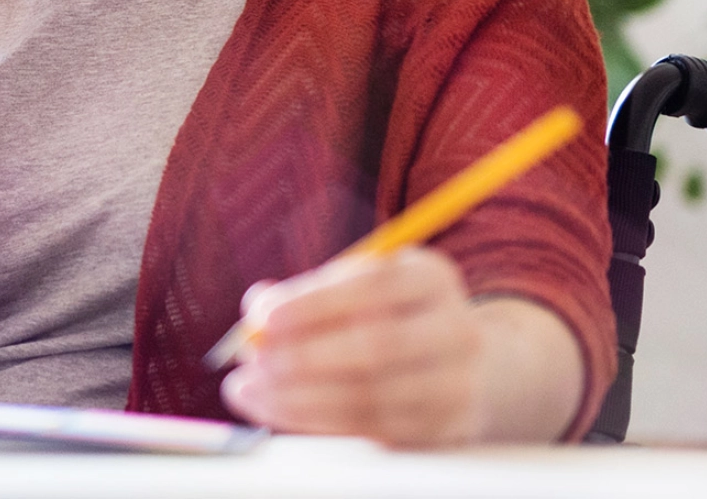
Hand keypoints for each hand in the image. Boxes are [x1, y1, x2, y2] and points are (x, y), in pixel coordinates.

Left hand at [220, 249, 485, 445]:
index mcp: (431, 277)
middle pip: (376, 345)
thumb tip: (255, 308)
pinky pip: (370, 429)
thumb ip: (307, 293)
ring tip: (250, 388)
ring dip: (298, 396)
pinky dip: (314, 419)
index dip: (314, 302)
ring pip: (369, 395)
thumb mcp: (356, 289)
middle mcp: (454, 329)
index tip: (262, 317)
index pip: (372, 285)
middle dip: (304, 355)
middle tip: (254, 360)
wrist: (456, 366)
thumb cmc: (386, 316)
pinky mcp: (440, 429)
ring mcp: (454, 385)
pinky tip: (276, 408)